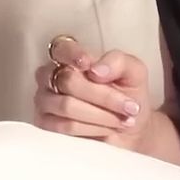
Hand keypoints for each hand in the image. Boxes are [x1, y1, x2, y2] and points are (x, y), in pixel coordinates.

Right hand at [33, 34, 151, 149]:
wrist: (129, 130)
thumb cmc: (127, 97)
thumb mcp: (134, 73)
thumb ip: (118, 62)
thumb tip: (95, 69)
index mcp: (70, 57)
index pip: (62, 49)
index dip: (73, 56)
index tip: (88, 65)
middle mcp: (52, 76)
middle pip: (68, 81)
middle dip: (104, 97)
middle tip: (129, 106)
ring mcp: (45, 100)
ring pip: (67, 106)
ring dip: (101, 116)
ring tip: (121, 120)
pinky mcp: (46, 125)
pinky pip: (65, 126)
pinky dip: (92, 129)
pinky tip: (106, 129)